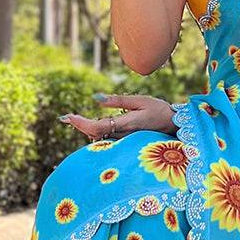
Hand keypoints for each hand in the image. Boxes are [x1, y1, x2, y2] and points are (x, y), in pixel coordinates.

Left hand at [59, 93, 175, 141]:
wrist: (174, 125)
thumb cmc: (159, 110)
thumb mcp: (139, 100)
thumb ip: (118, 100)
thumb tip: (96, 97)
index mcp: (126, 124)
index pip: (98, 126)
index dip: (81, 123)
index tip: (68, 117)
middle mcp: (123, 135)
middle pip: (94, 134)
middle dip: (80, 126)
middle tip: (66, 117)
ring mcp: (124, 140)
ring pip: (99, 138)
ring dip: (86, 129)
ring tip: (74, 120)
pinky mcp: (126, 141)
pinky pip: (106, 138)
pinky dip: (95, 132)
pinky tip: (90, 126)